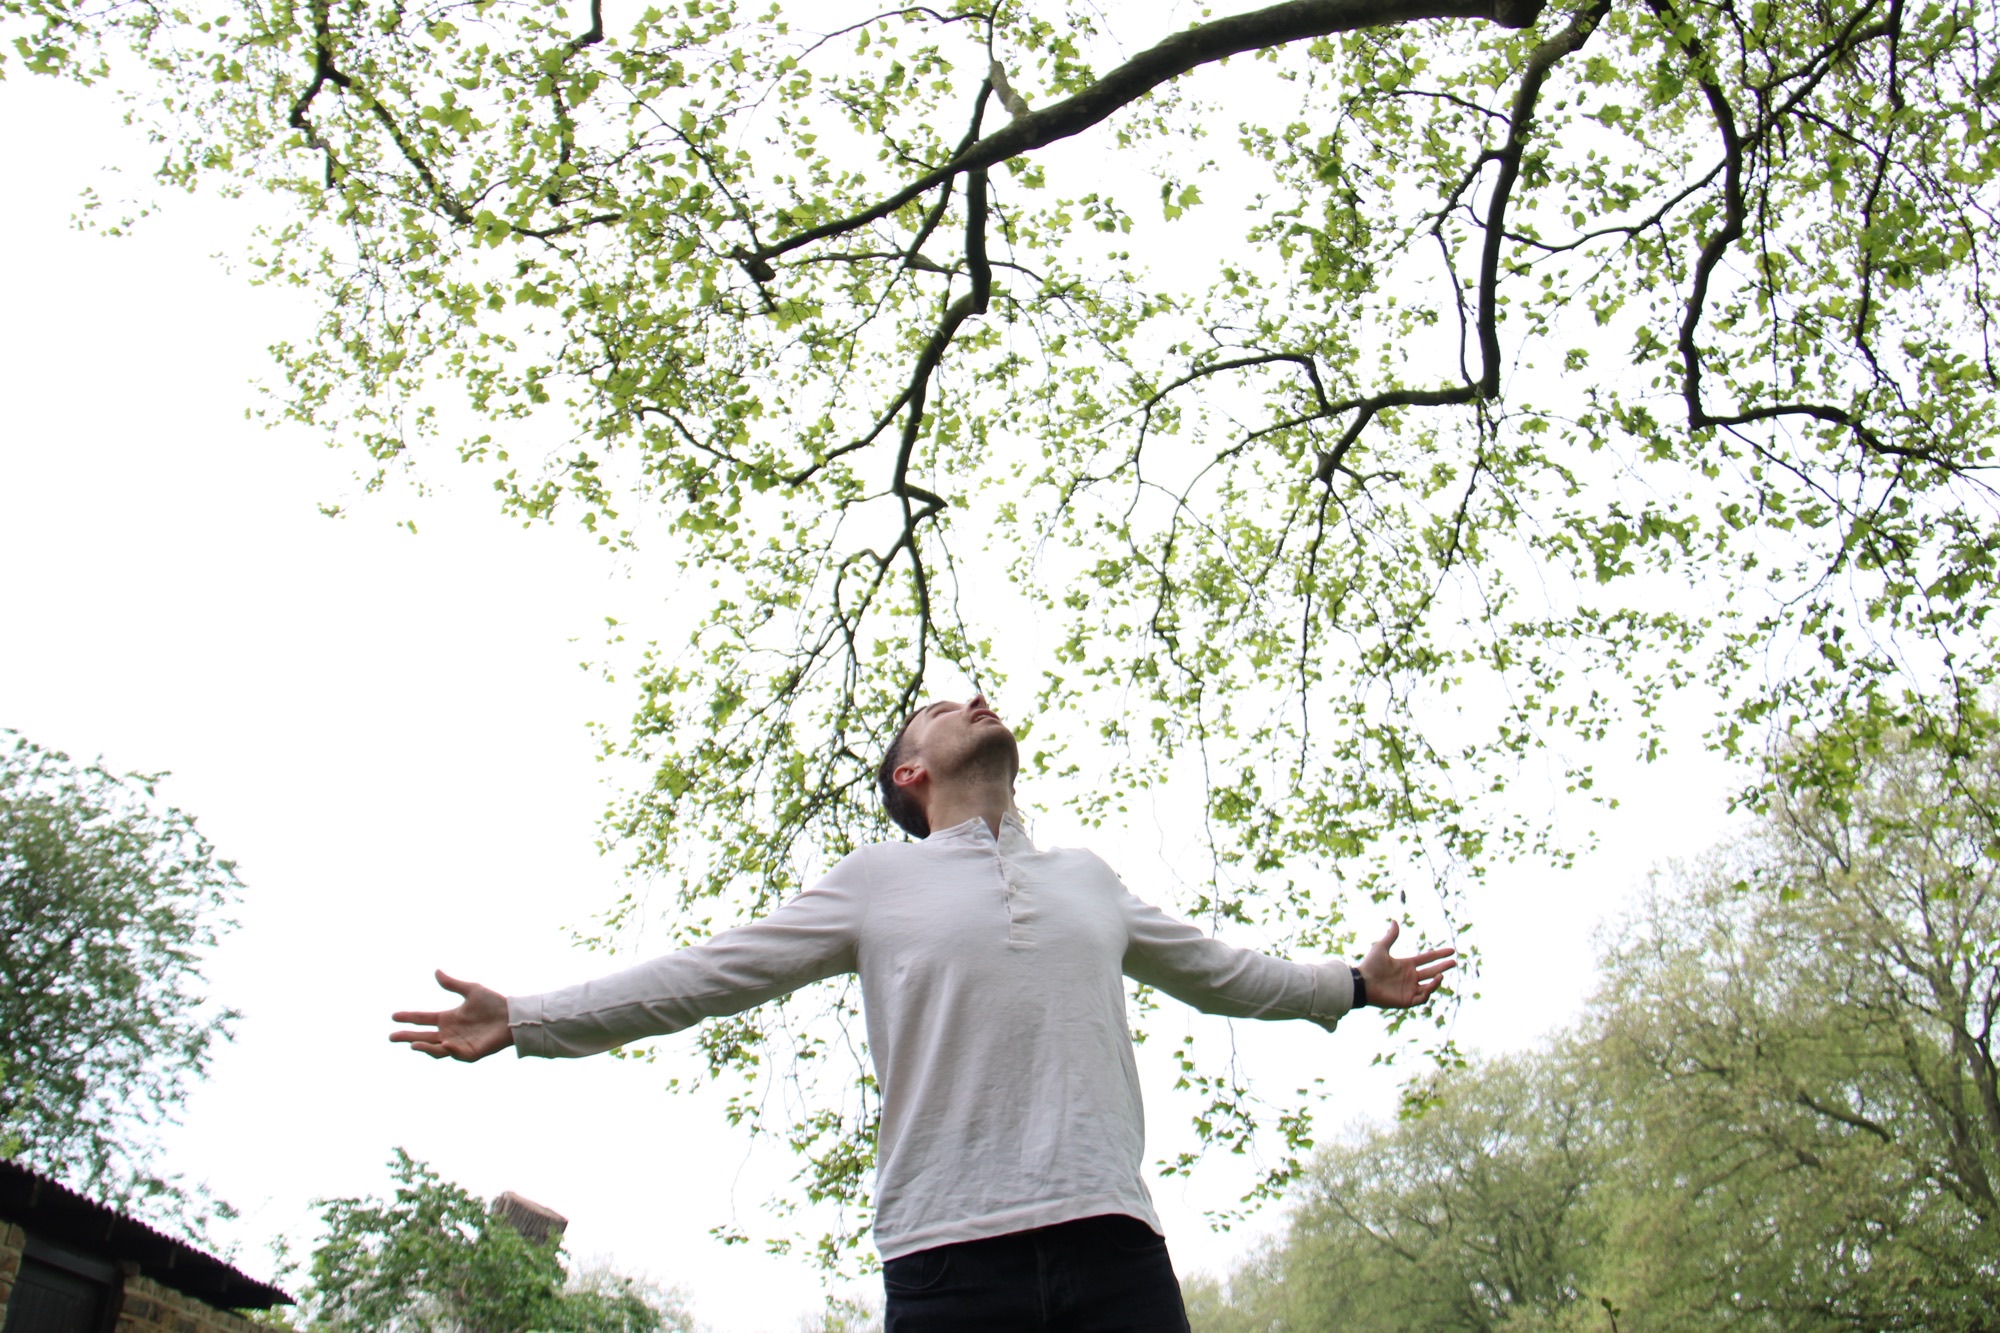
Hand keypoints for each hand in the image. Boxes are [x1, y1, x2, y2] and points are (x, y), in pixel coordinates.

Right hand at [390, 969, 515, 1060]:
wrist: (512, 1015)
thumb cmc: (493, 1003)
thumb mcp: (471, 990)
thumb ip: (452, 984)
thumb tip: (436, 971)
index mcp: (447, 1018)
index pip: (423, 1019)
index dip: (408, 1017)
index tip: (393, 1016)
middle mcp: (449, 1033)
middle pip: (423, 1036)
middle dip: (407, 1037)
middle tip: (391, 1037)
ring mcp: (458, 1045)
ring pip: (435, 1048)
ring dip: (424, 1047)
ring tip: (412, 1043)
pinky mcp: (469, 1053)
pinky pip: (455, 1054)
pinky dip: (448, 1050)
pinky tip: (444, 1043)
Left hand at [1357, 921, 1455, 1008]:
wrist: (1362, 983)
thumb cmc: (1370, 966)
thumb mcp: (1381, 948)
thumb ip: (1391, 936)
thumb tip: (1395, 921)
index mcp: (1406, 965)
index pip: (1427, 959)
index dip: (1439, 955)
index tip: (1451, 951)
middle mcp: (1410, 977)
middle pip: (1431, 971)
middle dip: (1443, 967)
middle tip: (1454, 962)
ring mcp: (1409, 989)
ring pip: (1429, 986)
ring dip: (1436, 981)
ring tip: (1440, 975)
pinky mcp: (1406, 1000)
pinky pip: (1422, 998)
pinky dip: (1428, 993)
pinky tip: (1429, 985)